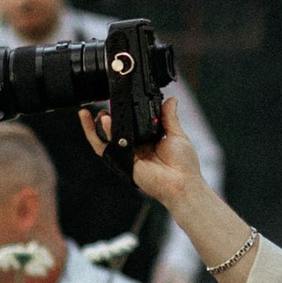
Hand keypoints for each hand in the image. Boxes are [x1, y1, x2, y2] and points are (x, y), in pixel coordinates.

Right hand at [86, 89, 213, 234]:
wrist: (182, 182)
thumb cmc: (183, 164)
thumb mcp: (176, 134)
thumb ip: (169, 116)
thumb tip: (171, 99)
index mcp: (147, 141)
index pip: (130, 125)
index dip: (122, 114)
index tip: (118, 100)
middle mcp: (135, 148)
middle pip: (114, 131)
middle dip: (105, 119)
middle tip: (102, 106)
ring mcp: (128, 155)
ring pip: (106, 139)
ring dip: (98, 126)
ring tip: (98, 112)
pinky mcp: (123, 162)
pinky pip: (107, 148)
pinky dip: (100, 136)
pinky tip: (102, 122)